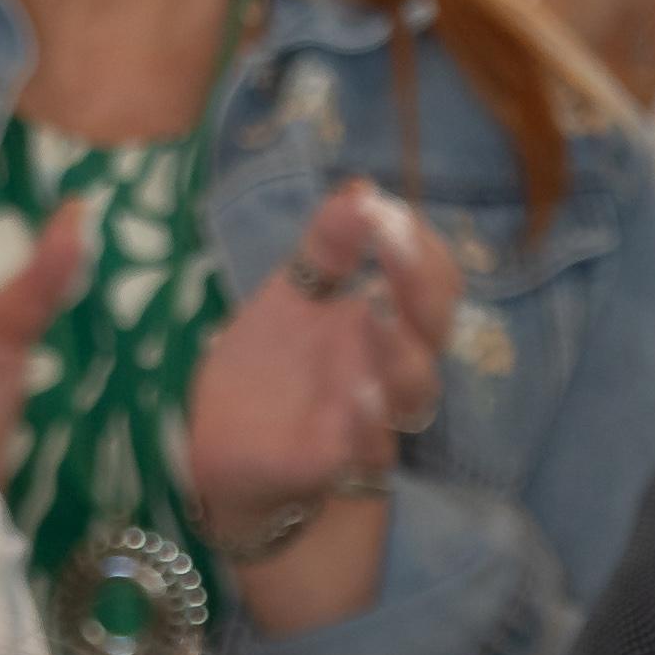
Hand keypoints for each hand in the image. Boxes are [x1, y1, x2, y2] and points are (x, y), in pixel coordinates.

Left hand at [189, 182, 457, 528]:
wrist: (221, 454)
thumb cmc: (272, 373)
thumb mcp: (291, 301)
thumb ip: (325, 251)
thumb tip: (360, 188)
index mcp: (384, 328)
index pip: (432, 285)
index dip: (421, 249)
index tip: (385, 211)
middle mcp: (388, 374)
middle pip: (433, 331)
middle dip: (418, 283)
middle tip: (391, 238)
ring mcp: (368, 422)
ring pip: (411, 392)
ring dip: (397, 350)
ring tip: (374, 310)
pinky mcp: (332, 466)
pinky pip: (366, 451)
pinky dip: (366, 427)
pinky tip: (355, 396)